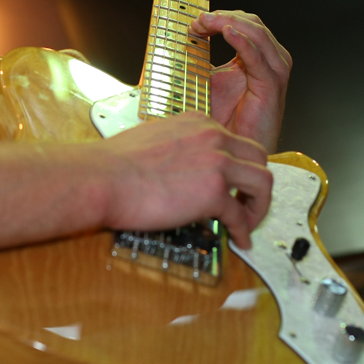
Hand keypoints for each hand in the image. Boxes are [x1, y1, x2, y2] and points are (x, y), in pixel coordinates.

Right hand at [99, 113, 271, 248]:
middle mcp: (212, 137)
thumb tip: (182, 172)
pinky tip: (238, 240)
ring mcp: (216, 163)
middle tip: (247, 204)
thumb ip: (177, 149)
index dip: (238, 166)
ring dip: (258, 206)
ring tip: (248, 223)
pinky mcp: (213, 192)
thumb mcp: (153, 139)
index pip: (234, 141)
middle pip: (258, 158)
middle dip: (256, 184)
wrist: (101, 178)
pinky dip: (243, 231)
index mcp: (197, 122)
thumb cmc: (113, 164)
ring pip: (263, 183)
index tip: (233, 184)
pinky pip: (240, 215)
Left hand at [189, 10, 291, 152]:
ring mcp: (273, 72)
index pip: (243, 23)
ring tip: (207, 22)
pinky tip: (226, 32)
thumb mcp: (209, 81)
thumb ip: (201, 61)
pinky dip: (242, 42)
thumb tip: (176, 45)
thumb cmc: (226, 120)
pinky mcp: (271, 86)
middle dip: (223, 17)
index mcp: (257, 56)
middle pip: (252, 23)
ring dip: (229, 23)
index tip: (195, 22)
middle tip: (198, 20)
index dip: (219, 17)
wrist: (236, 149)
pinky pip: (258, 57)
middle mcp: (270, 60)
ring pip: (257, 34)